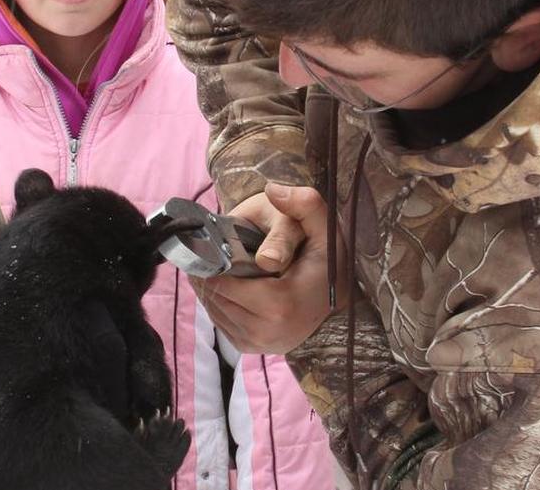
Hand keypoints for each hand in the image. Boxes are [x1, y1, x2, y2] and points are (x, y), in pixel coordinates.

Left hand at [191, 184, 347, 353]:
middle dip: (209, 275)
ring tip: (211, 265)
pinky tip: (224, 284)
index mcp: (284, 304)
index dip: (215, 267)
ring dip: (210, 288)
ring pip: (215, 312)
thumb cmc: (324, 253)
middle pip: (218, 299)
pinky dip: (216, 303)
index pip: (227, 287)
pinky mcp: (253, 347)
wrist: (333, 288)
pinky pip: (220, 323)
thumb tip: (275, 192)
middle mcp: (271, 332)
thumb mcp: (321, 223)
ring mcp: (261, 344)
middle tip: (206, 253)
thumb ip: (303, 203)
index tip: (214, 246)